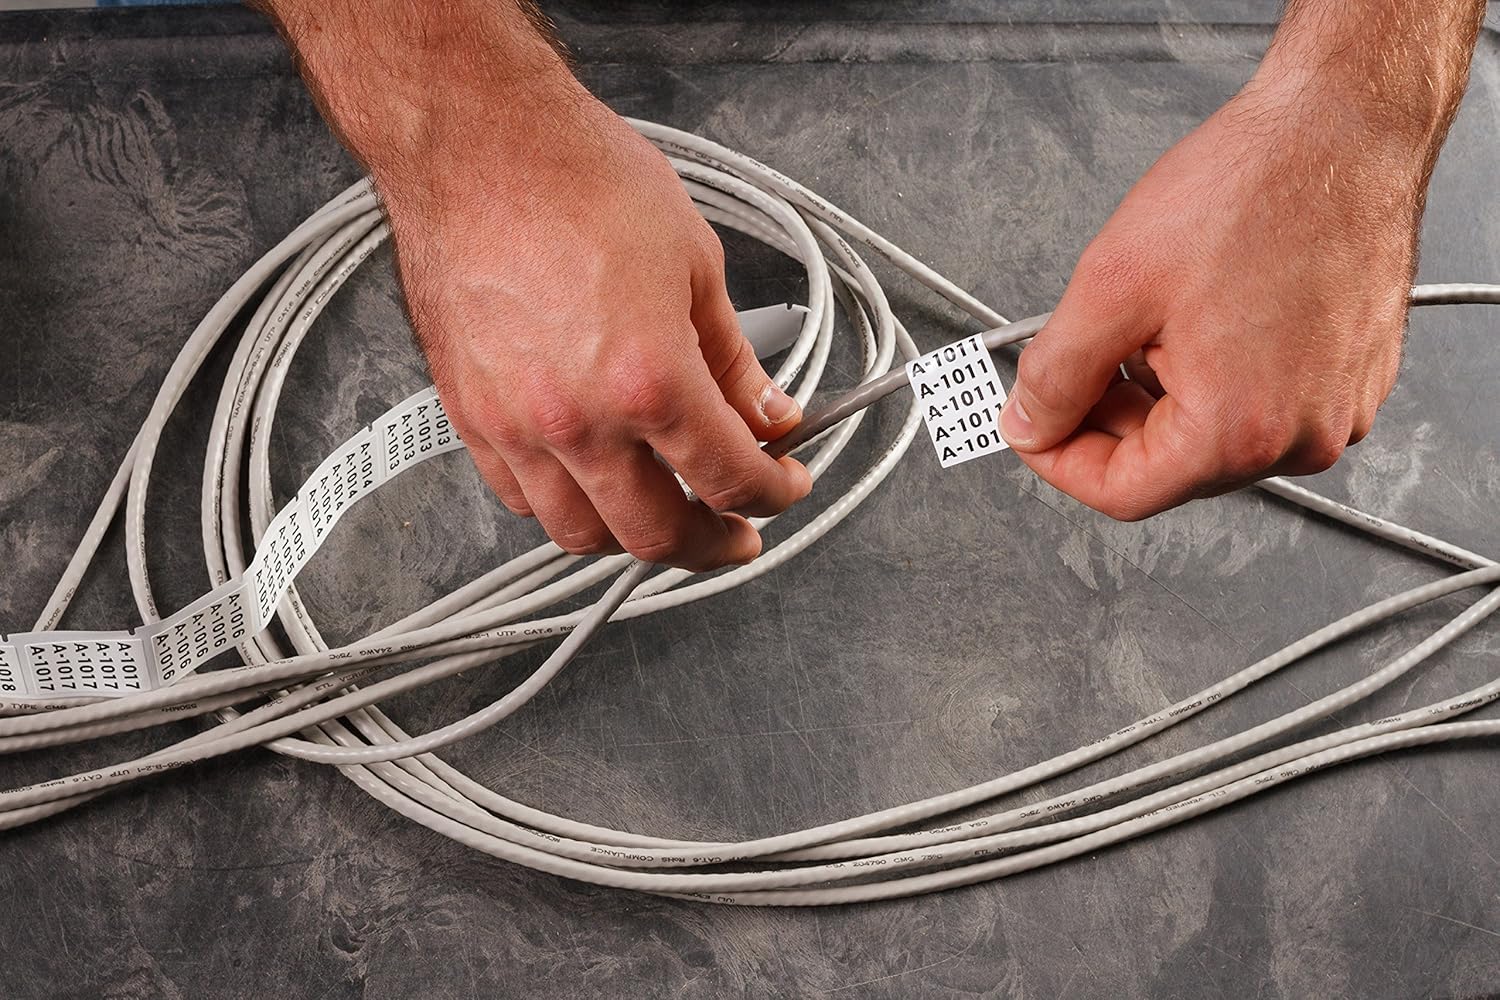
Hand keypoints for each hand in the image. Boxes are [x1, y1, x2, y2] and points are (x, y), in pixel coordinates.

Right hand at [376, 77, 811, 569]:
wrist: (475, 143)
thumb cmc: (576, 179)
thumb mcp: (693, 262)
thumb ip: (732, 357)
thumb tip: (767, 411)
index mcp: (649, 380)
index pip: (729, 478)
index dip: (774, 494)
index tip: (784, 485)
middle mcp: (579, 419)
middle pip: (657, 534)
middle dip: (712, 542)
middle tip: (737, 529)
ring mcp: (515, 425)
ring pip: (581, 533)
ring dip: (636, 536)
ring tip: (667, 514)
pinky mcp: (469, 414)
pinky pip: (519, 498)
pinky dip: (566, 507)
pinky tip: (593, 484)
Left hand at [997, 70, 1429, 519]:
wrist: (1343, 127)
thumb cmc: (1252, 190)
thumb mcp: (1111, 287)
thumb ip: (1055, 374)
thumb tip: (1029, 422)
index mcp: (1238, 430)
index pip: (1122, 493)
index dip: (1059, 460)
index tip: (1031, 424)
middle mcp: (1299, 436)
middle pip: (1168, 468)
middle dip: (1109, 419)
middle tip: (1078, 359)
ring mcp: (1335, 409)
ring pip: (1210, 436)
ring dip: (1160, 394)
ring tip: (1150, 321)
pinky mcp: (1351, 378)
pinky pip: (1258, 404)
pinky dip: (1211, 375)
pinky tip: (1199, 316)